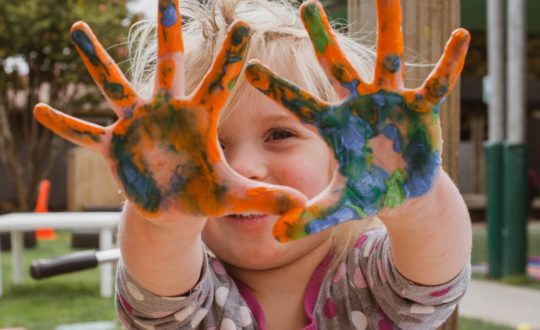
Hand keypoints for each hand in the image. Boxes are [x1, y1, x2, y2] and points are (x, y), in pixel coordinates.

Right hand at [34, 0, 304, 220]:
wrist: (174, 206)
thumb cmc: (205, 194)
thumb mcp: (233, 196)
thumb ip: (264, 198)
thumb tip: (300, 207)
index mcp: (200, 119)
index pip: (220, 82)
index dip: (231, 56)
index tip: (244, 23)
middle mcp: (167, 112)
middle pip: (168, 65)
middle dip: (167, 31)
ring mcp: (137, 125)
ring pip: (115, 86)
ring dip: (97, 61)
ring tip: (79, 29)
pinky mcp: (114, 146)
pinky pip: (84, 133)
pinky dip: (64, 124)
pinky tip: (38, 110)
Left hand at [245, 0, 469, 240]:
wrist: (402, 191)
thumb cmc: (367, 191)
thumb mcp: (337, 206)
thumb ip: (307, 218)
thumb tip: (275, 237)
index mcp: (334, 125)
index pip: (299, 104)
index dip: (276, 88)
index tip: (248, 66)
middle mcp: (358, 105)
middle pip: (336, 67)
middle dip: (323, 38)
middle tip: (308, 5)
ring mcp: (389, 102)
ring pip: (388, 58)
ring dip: (389, 26)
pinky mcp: (420, 108)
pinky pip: (435, 82)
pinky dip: (448, 63)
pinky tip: (460, 37)